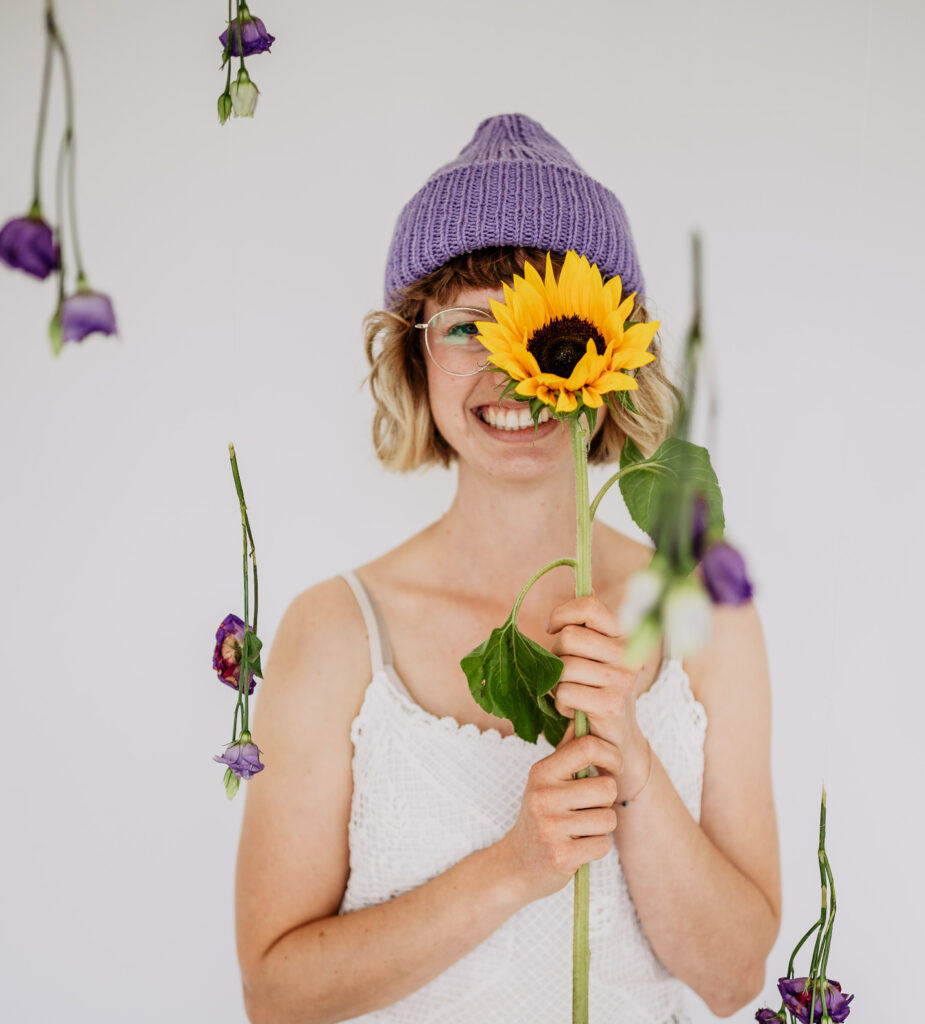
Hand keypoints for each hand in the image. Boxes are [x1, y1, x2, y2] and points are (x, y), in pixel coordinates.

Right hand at [498, 732, 621, 901]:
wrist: (517, 864)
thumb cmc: (541, 814)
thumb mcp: (546, 779)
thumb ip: (567, 749)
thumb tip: (583, 715)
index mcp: (542, 771)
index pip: (588, 747)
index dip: (611, 755)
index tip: (611, 767)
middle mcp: (543, 796)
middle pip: (607, 787)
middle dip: (605, 800)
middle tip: (586, 808)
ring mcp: (551, 827)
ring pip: (608, 818)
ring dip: (601, 827)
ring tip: (579, 828)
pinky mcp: (561, 856)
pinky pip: (603, 845)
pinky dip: (596, 848)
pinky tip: (577, 847)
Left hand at [547, 595, 651, 800]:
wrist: (617, 739)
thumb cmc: (599, 689)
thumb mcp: (599, 652)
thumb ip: (591, 622)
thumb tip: (585, 584)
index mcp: (625, 635)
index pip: (589, 606)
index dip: (563, 613)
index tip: (554, 628)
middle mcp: (628, 654)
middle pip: (569, 637)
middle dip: (556, 655)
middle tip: (565, 671)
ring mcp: (622, 679)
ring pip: (564, 667)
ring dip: (558, 684)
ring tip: (572, 692)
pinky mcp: (611, 704)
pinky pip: (566, 693)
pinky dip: (561, 704)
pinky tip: (575, 710)